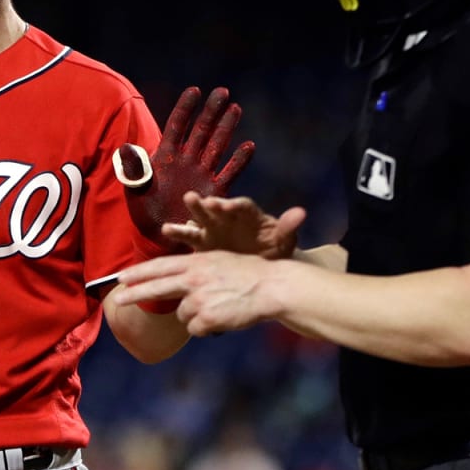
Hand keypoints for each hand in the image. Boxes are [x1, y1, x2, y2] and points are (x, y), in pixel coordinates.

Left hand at [114, 86, 255, 257]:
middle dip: (211, 111)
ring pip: (216, 145)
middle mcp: (187, 160)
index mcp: (166, 156)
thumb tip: (124, 150)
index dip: (185, 108)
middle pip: (201, 130)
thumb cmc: (143, 211)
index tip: (195, 90)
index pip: (177, 126)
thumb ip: (133, 171)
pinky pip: (229, 173)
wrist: (158, 237)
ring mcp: (202, 174)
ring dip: (226, 128)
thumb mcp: (135, 190)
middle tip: (223, 91)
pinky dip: (239, 160)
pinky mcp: (214, 191)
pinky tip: (249, 146)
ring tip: (236, 108)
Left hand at [114, 251, 277, 336]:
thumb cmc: (249, 273)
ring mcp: (198, 299)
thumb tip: (177, 281)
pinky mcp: (206, 318)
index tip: (122, 277)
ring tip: (219, 306)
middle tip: (118, 298)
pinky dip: (207, 326)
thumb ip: (195, 269)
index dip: (139, 273)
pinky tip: (223, 316)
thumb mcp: (218, 261)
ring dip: (196, 315)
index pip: (159, 267)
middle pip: (156, 287)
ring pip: (183, 314)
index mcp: (195, 262)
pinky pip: (196, 328)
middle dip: (134, 293)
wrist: (271, 287)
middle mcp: (193, 279)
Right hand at [162, 193, 306, 260]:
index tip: (223, 205)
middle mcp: (229, 218)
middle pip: (216, 208)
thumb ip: (288, 228)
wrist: (264, 269)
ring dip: (188, 219)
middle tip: (192, 199)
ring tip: (172, 221)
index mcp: (249, 215)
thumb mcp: (283, 242)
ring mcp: (215, 230)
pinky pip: (191, 237)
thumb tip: (300, 213)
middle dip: (205, 206)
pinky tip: (168, 231)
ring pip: (200, 221)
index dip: (231, 205)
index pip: (241, 207)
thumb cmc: (274, 251)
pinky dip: (181, 233)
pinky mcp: (204, 244)